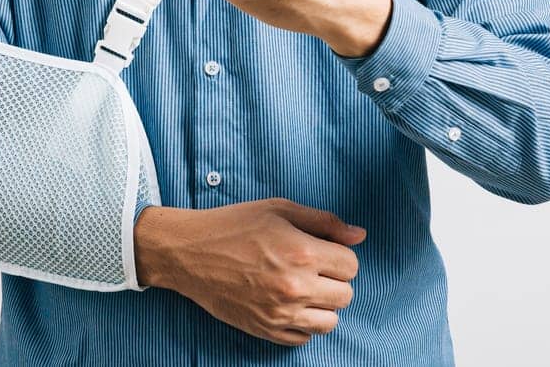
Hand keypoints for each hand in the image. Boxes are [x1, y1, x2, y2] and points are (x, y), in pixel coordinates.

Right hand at [134, 199, 364, 346]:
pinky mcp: (266, 330)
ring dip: (322, 305)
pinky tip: (287, 303)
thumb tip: (359, 235)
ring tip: (303, 288)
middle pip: (345, 295)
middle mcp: (295, 287)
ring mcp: (281, 313)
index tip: (322, 250)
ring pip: (329, 322)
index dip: (339, 255)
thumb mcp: (279, 209)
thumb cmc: (233, 225)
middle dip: (334, 280)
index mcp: (302, 252)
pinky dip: (302, 323)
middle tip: (311, 268)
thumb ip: (324, 222)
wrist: (190, 253)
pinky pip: (304, 338)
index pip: (351, 265)